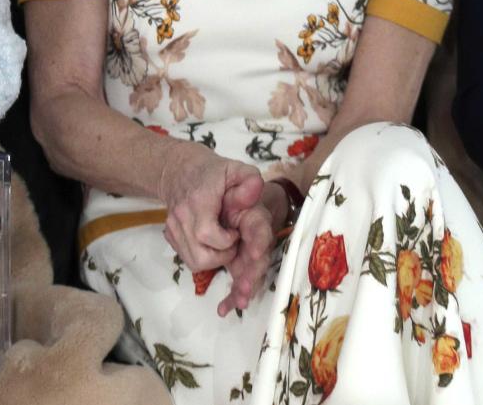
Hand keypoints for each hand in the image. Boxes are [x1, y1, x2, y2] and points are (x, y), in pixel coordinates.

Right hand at [159, 142, 263, 272]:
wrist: (179, 170)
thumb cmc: (211, 172)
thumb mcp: (236, 169)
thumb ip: (250, 178)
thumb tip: (256, 189)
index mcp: (198, 201)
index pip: (207, 234)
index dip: (227, 241)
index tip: (235, 232)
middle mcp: (181, 216)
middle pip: (200, 256)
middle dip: (222, 256)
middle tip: (231, 242)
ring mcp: (173, 227)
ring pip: (193, 262)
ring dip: (213, 259)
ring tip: (222, 242)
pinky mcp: (169, 235)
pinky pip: (187, 257)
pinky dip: (202, 255)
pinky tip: (210, 242)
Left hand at [215, 184, 284, 315]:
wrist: (221, 189)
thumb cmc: (227, 181)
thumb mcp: (236, 174)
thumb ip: (246, 181)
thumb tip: (254, 185)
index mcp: (255, 216)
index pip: (261, 229)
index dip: (259, 241)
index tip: (256, 252)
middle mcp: (254, 237)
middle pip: (256, 260)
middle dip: (252, 276)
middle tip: (246, 291)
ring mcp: (245, 251)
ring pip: (245, 274)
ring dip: (241, 285)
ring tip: (239, 299)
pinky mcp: (235, 261)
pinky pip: (237, 282)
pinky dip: (232, 295)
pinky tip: (224, 309)